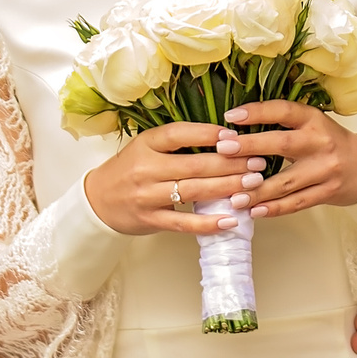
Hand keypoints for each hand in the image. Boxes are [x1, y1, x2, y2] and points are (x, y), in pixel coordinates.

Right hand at [82, 121, 256, 236]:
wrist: (98, 201)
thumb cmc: (130, 170)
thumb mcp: (146, 147)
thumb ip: (177, 143)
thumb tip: (224, 138)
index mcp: (145, 144)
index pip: (179, 134)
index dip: (208, 134)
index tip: (235, 135)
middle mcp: (145, 168)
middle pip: (194, 165)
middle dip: (231, 164)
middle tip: (258, 162)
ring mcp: (147, 196)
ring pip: (193, 191)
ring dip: (227, 188)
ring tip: (253, 185)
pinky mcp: (150, 220)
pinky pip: (184, 223)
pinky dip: (208, 223)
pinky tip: (230, 220)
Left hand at [218, 100, 356, 219]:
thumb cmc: (329, 143)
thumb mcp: (312, 125)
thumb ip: (282, 126)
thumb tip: (237, 129)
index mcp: (314, 120)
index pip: (284, 111)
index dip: (257, 112)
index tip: (231, 116)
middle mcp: (320, 142)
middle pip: (282, 144)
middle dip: (249, 147)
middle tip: (223, 150)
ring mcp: (325, 169)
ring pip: (286, 181)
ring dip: (257, 190)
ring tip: (234, 196)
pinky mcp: (327, 192)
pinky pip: (297, 202)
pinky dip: (275, 208)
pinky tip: (255, 211)